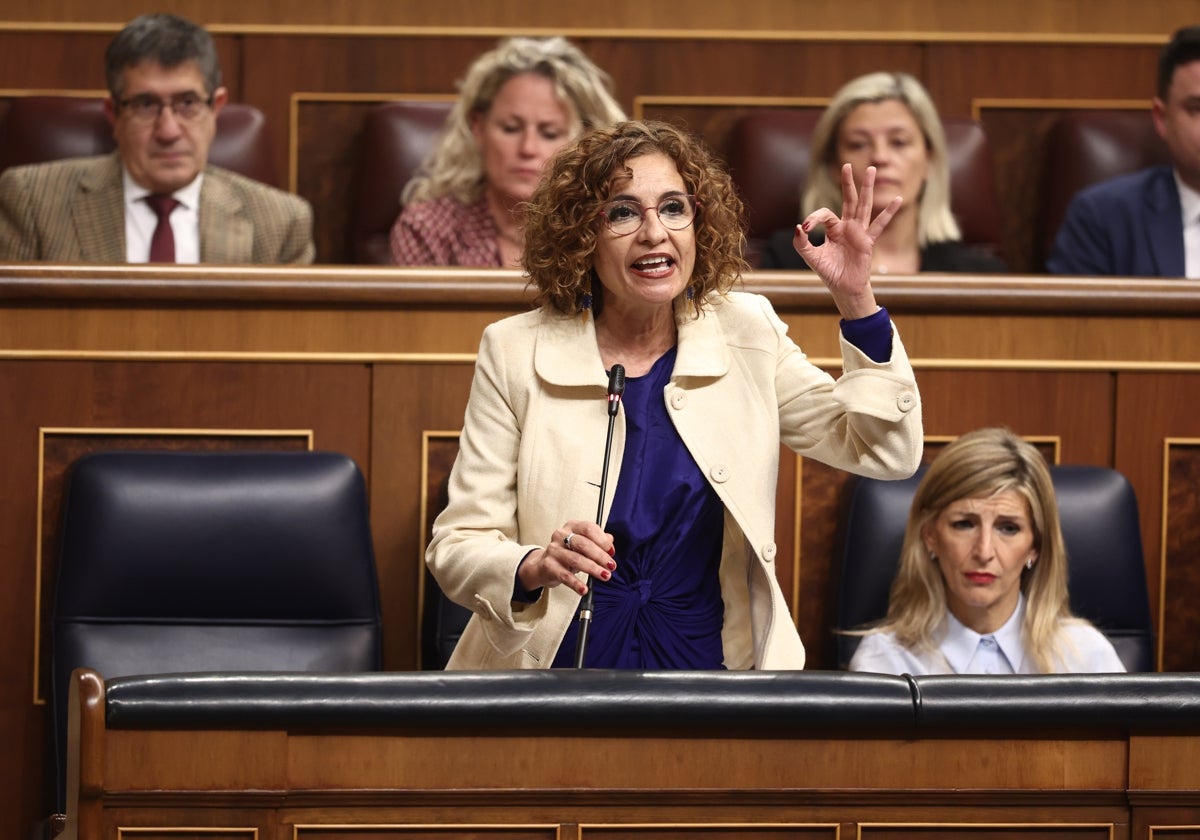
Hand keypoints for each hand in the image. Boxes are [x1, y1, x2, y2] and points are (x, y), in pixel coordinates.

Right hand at [517, 521, 616, 596]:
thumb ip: (597, 540)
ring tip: (605, 576)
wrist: (543, 565)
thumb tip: (610, 540)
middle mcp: (561, 535)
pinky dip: (576, 584)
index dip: (603, 541)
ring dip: (593, 569)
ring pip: (576, 559)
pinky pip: (565, 576)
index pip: (589, 529)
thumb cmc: (568, 553)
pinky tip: (584, 589)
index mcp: (572, 526)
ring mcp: (553, 550)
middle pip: (583, 544)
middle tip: (611, 566)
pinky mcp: (549, 566)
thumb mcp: (583, 544)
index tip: (612, 552)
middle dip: (600, 556)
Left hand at [791, 163, 901, 319]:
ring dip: (867, 188)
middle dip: (848, 183)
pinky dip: (888, 212)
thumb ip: (801, 243)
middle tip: (847, 164)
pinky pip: (879, 225)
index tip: (805, 228)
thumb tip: (798, 226)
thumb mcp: (811, 257)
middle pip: (848, 200)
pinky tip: (896, 199)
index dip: (814, 218)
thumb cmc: (829, 271)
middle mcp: (847, 226)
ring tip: (872, 169)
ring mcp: (859, 232)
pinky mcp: (868, 241)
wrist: (843, 287)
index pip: (825, 214)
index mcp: (834, 228)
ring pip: (864, 206)